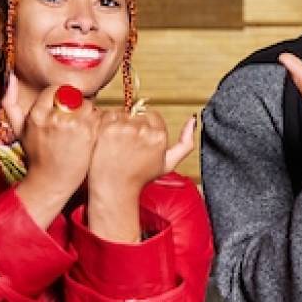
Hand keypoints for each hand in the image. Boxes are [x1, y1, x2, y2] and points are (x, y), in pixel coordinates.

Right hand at [2, 74, 99, 228]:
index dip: (60, 98)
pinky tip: (88, 135)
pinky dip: (95, 122)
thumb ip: (10, 102)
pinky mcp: (89, 133)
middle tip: (71, 120)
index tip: (61, 109)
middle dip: (74, 105)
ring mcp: (73, 125)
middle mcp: (54, 118)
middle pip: (73, 96)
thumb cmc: (36, 154)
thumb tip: (10, 76)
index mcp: (37, 115)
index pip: (55, 89)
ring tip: (79, 129)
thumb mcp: (18, 129)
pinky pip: (97, 115)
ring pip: (87, 104)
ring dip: (86, 113)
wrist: (52, 180)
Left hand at [85, 106, 195, 242]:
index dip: (146, 128)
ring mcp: (124, 128)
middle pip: (138, 115)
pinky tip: (109, 139)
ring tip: (118, 143)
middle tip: (128, 144)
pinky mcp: (107, 128)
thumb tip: (193, 120)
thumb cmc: (140, 178)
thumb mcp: (168, 163)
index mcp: (159, 136)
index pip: (153, 117)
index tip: (139, 139)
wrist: (114, 187)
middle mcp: (143, 130)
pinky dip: (108, 124)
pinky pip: (109, 115)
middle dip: (133, 125)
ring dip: (120, 124)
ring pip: (123, 114)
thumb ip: (186, 142)